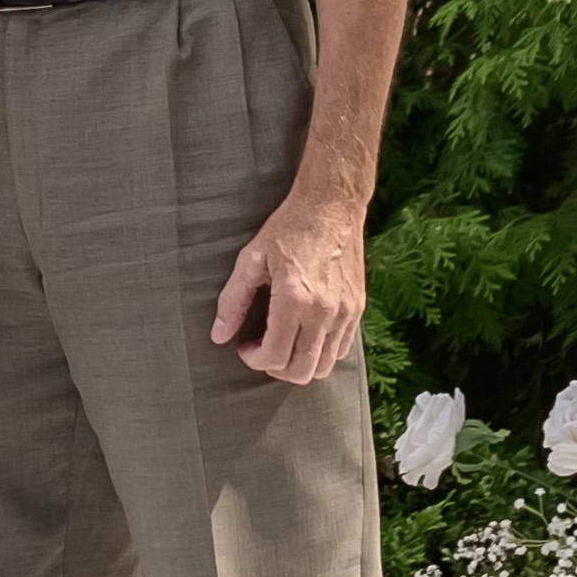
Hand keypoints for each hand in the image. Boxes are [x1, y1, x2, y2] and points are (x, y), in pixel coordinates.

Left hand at [211, 191, 365, 383]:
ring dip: (299, 364)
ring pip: (324, 366)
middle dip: (275, 369)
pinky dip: (321, 351)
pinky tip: (303, 331)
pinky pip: (341, 349)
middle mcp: (324, 311)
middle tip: (262, 349)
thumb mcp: (252, 258)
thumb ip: (234, 300)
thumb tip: (219, 335)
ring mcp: (345, 312)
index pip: (274, 356)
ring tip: (283, 341)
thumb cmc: (289, 228)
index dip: (254, 360)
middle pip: (301, 371)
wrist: (332, 206)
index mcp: (294, 298)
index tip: (244, 346)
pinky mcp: (357, 308)